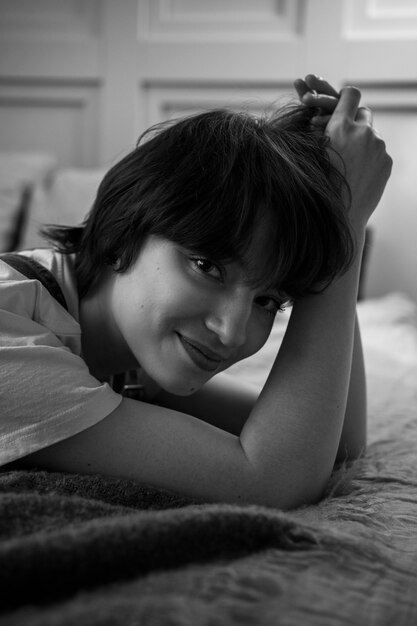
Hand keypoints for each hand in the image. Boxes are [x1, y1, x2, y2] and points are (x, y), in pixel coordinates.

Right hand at [294, 75, 392, 228]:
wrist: (342, 216)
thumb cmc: (320, 186)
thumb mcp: (313, 153)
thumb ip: (323, 132)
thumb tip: (326, 118)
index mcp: (340, 128)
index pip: (350, 94)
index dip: (344, 97)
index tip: (341, 105)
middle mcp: (363, 132)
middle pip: (363, 112)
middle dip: (354, 121)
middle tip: (342, 136)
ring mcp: (379, 147)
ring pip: (371, 135)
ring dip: (361, 142)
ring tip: (347, 164)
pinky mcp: (387, 162)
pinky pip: (378, 152)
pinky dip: (369, 158)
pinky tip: (357, 174)